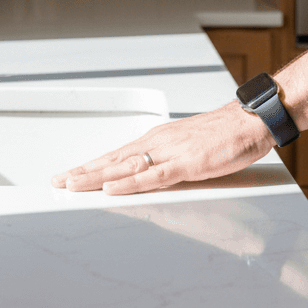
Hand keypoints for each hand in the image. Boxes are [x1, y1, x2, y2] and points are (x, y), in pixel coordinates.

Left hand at [50, 100, 275, 194]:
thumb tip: (146, 172)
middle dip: (83, 172)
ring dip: (96, 177)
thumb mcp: (186, 147)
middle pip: (113, 160)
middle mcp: (157, 144)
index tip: (69, 174)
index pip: (116, 156)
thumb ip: (166, 160)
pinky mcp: (187, 164)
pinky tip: (113, 187)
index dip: (91, 166)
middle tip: (58, 181)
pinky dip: (130, 182)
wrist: (249, 121)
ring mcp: (170, 153)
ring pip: (125, 167)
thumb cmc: (222, 134)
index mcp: (156, 140)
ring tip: (72, 184)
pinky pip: (154, 176)